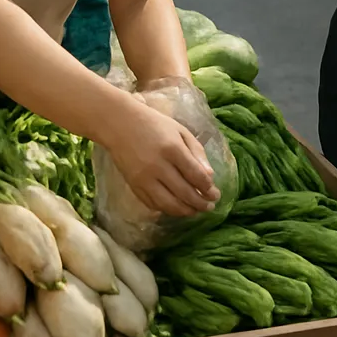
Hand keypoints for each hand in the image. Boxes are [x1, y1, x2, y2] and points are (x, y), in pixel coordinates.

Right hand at [104, 98, 220, 216]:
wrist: (120, 125)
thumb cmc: (155, 124)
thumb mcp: (181, 132)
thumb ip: (197, 153)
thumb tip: (210, 177)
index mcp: (173, 149)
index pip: (195, 175)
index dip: (207, 188)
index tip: (215, 193)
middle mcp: (158, 166)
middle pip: (183, 192)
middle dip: (200, 202)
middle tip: (210, 206)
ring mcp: (143, 179)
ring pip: (167, 203)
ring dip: (184, 211)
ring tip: (196, 211)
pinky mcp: (133, 186)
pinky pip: (152, 204)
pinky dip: (166, 209)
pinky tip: (176, 208)